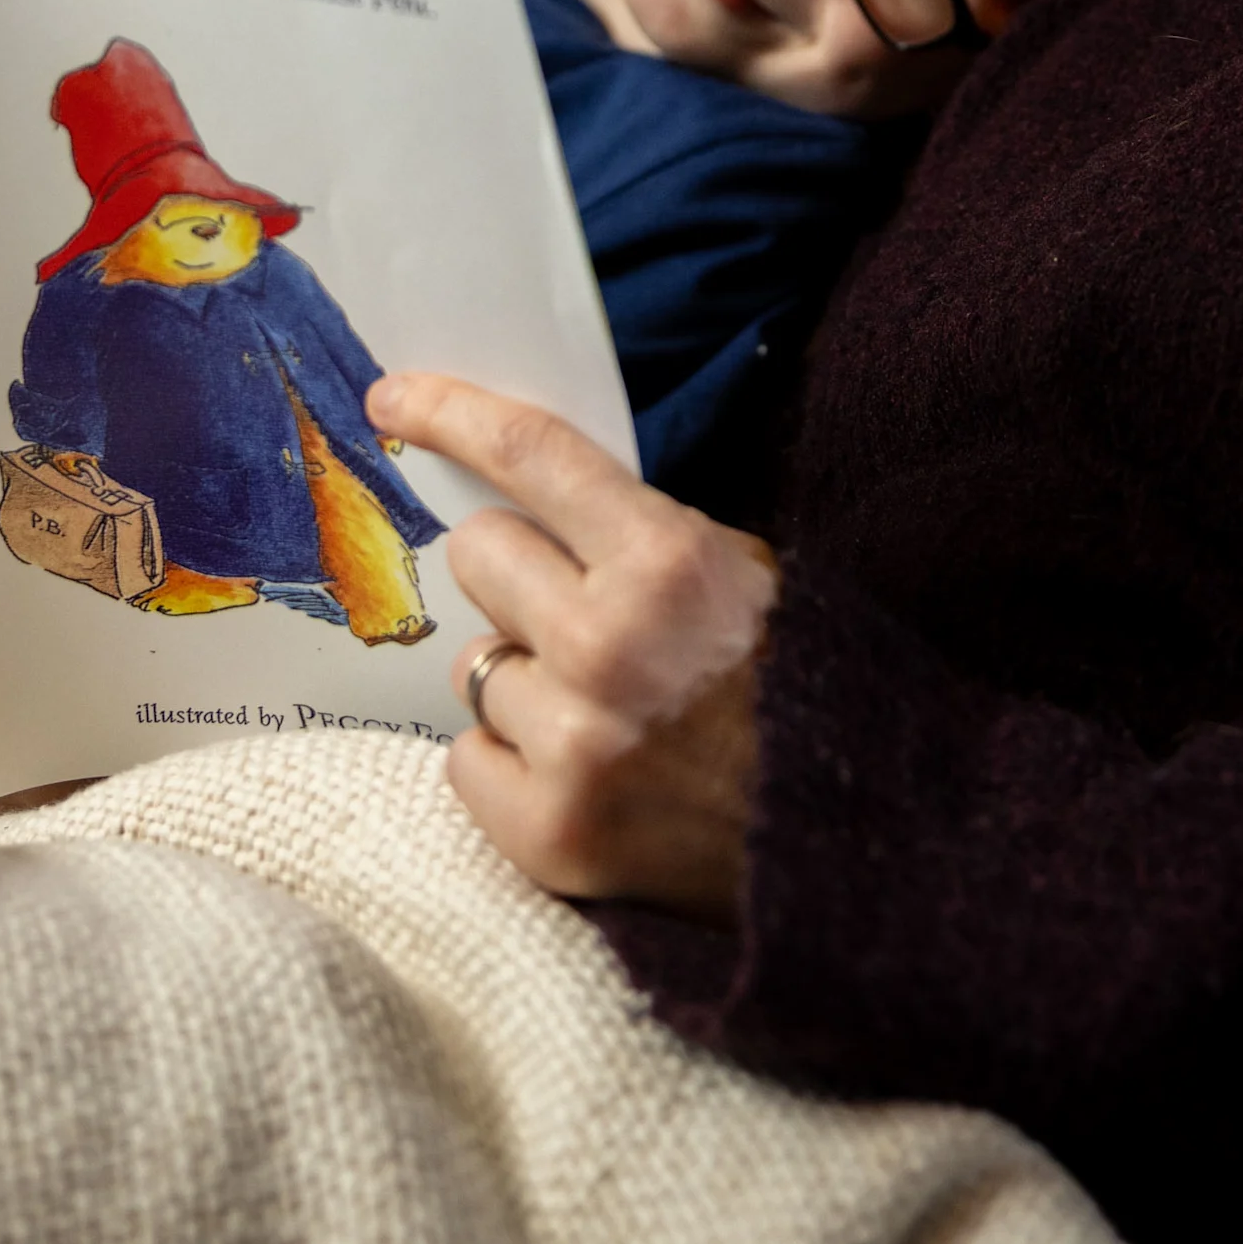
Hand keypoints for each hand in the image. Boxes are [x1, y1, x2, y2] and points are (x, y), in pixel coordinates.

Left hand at [367, 370, 773, 922]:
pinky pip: (466, 757)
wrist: (848, 846)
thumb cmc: (793, 693)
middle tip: (573, 612)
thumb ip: (641, 533)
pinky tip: (581, 775)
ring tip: (604, 716)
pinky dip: (511, 764)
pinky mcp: (547, 832)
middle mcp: (610, 646)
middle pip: (478, 554)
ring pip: (472, 664)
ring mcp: (573, 744)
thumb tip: (521, 493)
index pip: (530, 455)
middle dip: (516, 574)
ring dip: (524, 680)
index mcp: (670, 563)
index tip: (394, 397)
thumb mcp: (746, 578)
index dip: (450, 413)